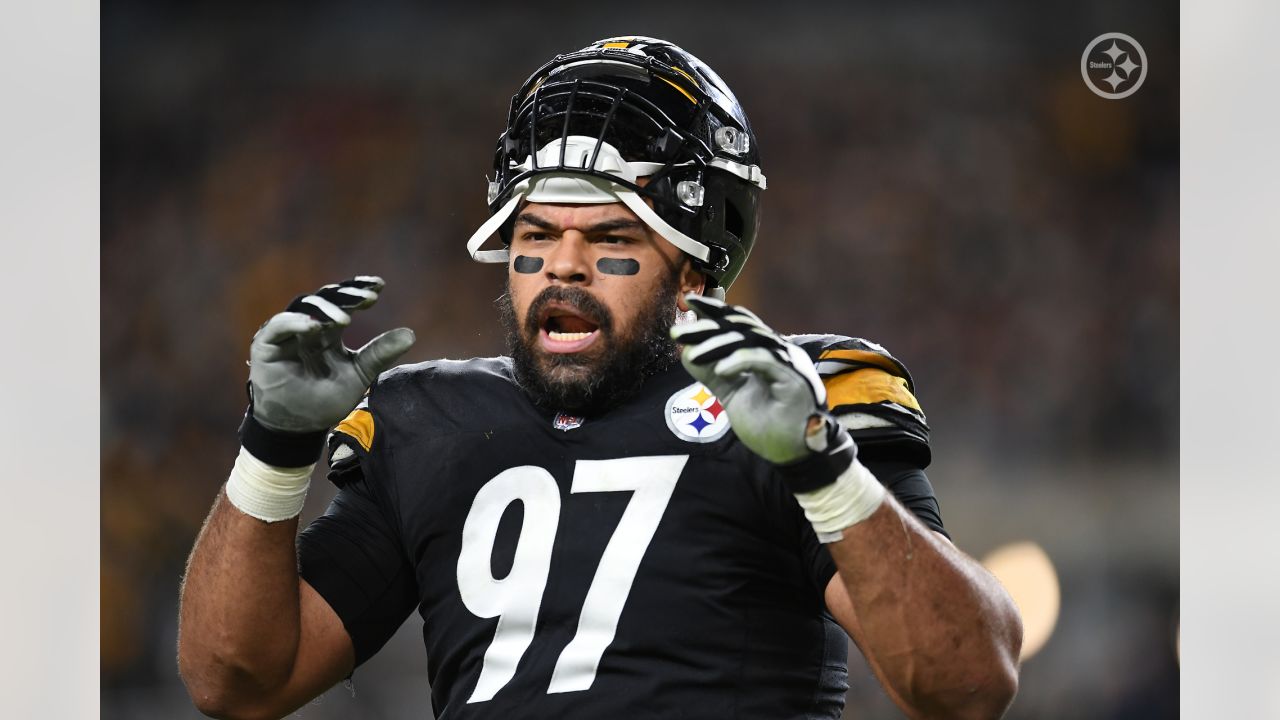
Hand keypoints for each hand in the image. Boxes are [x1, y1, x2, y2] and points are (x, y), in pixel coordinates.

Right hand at [248, 276, 415, 433]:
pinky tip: (315, 326)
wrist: (298, 427)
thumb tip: (411, 334)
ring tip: (344, 319)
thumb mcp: (358, 375)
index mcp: (328, 330)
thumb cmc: (325, 400)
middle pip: (326, 299)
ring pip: (303, 307)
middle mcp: (307, 326)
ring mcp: (286, 333)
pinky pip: (279, 325)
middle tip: (366, 297)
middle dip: (346, 296)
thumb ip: (380, 354)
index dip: (359, 292)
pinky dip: (296, 322)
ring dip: (325, 309)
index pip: (344, 303)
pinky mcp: (266, 344)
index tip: (379, 286)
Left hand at [670, 294, 827, 465]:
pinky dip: (741, 360)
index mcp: (767, 352)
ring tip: (692, 354)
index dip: (715, 310)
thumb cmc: (769, 425)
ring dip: (719, 344)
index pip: (740, 323)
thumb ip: (711, 374)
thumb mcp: (732, 395)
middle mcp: (780, 351)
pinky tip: (720, 368)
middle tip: (678, 332)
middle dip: (707, 326)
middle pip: (742, 327)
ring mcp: (790, 363)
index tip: (688, 301)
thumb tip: (686, 352)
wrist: (795, 455)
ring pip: (752, 340)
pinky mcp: (795, 380)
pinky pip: (765, 360)